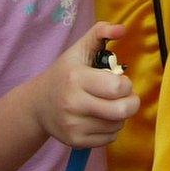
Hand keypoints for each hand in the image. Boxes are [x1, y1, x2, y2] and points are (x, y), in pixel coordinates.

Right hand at [27, 23, 137, 149]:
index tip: (119, 81)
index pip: (117, 88)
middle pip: (121, 111)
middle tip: (126, 97)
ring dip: (120, 116)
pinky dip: (111, 129)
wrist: (38, 104)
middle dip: (131, 102)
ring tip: (110, 106)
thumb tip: (122, 29)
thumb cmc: (65, 73)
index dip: (125, 84)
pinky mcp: (75, 142)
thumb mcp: (79, 49)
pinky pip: (109, 139)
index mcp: (76, 78)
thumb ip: (101, 32)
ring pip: (117, 126)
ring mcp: (73, 125)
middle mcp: (73, 104)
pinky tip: (100, 118)